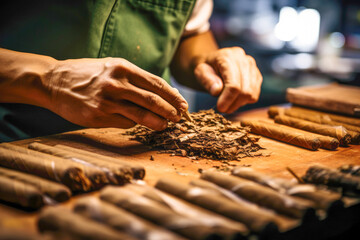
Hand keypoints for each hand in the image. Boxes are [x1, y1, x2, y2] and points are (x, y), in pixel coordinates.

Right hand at [46, 58, 187, 130]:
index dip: (173, 96)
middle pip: (153, 101)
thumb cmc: (88, 74)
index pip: (156, 84)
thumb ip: (135, 78)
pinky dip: (135, 124)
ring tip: (167, 125)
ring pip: (141, 116)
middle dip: (170, 111)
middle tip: (179, 117)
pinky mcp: (98, 117)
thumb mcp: (112, 66)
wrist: (54, 82)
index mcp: (123, 68)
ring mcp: (107, 102)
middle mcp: (116, 84)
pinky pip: (125, 123)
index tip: (183, 104)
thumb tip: (161, 94)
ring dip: (158, 122)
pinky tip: (138, 123)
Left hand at [193, 47, 261, 113]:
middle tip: (222, 109)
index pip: (233, 84)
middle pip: (245, 90)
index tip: (220, 108)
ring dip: (238, 104)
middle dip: (233, 104)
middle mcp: (244, 59)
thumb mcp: (199, 73)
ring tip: (227, 104)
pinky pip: (255, 94)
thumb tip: (217, 90)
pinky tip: (234, 98)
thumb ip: (206, 80)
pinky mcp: (256, 75)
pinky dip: (244, 101)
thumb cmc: (204, 69)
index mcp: (228, 57)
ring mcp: (252, 67)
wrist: (211, 63)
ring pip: (252, 94)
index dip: (228, 99)